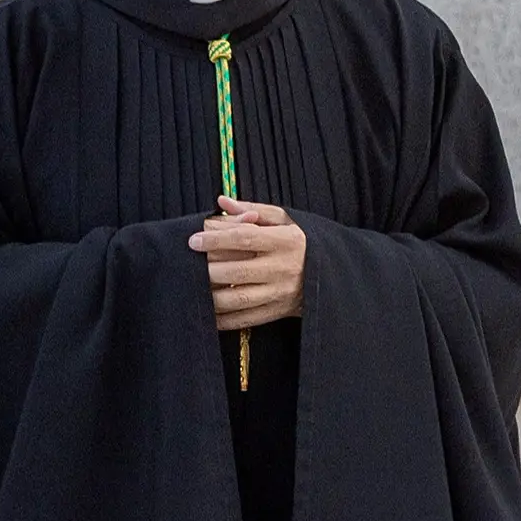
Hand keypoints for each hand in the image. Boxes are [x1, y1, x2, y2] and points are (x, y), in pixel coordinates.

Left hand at [195, 195, 306, 330]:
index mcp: (287, 241)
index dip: (216, 239)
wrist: (334, 274)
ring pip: (238, 299)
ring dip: (210, 295)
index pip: (245, 238)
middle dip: (207, 269)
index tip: (192, 240)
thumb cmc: (302, 241)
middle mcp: (284, 268)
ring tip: (192, 286)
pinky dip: (222, 319)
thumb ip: (253, 210)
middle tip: (186, 264)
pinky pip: (245, 319)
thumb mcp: (286, 220)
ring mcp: (281, 294)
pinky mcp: (278, 312)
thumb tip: (222, 201)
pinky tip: (206, 310)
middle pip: (237, 271)